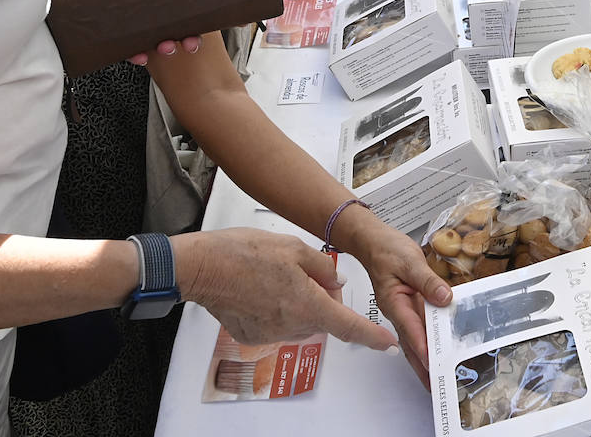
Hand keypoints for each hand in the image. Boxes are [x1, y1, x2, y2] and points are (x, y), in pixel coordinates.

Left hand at [47, 0, 200, 64]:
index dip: (192, 12)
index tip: (200, 23)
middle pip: (169, 21)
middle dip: (182, 36)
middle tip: (187, 41)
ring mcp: (124, 10)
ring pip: (149, 35)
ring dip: (161, 45)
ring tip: (165, 46)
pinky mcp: (105, 22)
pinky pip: (121, 43)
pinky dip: (132, 52)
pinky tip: (139, 53)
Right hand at [175, 228, 397, 349]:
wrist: (203, 267)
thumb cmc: (244, 253)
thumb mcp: (293, 247)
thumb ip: (321, 267)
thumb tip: (334, 281)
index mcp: (308, 303)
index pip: (349, 326)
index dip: (372, 336)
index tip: (387, 344)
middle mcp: (292, 325)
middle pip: (322, 317)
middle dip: (322, 298)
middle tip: (304, 272)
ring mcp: (271, 334)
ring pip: (300, 320)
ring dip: (298, 303)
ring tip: (275, 276)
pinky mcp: (253, 336)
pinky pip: (276, 324)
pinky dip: (275, 309)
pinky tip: (259, 289)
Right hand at [351, 222, 451, 385]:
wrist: (373, 241)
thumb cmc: (386, 249)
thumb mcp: (410, 261)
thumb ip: (428, 281)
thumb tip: (445, 298)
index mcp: (393, 302)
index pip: (410, 328)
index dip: (422, 346)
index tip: (433, 362)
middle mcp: (396, 311)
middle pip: (410, 344)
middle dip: (422, 366)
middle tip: (436, 385)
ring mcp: (402, 311)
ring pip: (414, 339)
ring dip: (424, 360)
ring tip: (436, 380)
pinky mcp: (408, 307)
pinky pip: (419, 328)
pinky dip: (427, 342)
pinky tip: (436, 352)